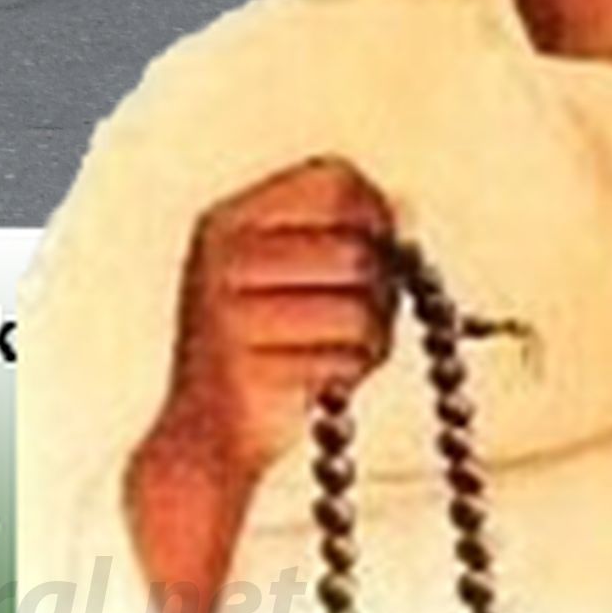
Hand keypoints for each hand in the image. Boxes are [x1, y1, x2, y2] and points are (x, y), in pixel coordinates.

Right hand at [129, 158, 400, 612]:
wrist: (205, 432)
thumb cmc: (262, 347)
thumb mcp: (282, 275)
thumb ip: (339, 235)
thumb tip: (406, 205)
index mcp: (227, 219)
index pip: (332, 180)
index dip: (374, 211)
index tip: (377, 247)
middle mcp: (221, 255)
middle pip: (355, 248)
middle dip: (380, 288)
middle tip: (363, 313)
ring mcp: (231, 310)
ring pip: (362, 308)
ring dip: (372, 338)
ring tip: (341, 349)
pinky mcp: (253, 366)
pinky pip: (348, 357)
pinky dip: (354, 372)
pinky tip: (326, 377)